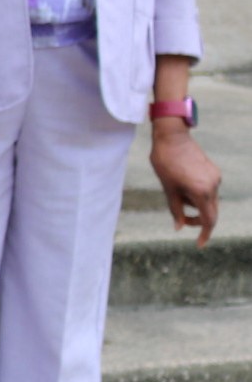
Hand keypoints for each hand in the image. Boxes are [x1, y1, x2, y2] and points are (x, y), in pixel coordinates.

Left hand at [148, 125, 221, 247]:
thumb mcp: (167, 188)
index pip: (208, 220)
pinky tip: (183, 182)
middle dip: (198, 219)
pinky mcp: (214, 171)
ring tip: (176, 190)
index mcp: (201, 191)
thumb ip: (175, 209)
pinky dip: (198, 194)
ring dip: (195, 204)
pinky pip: (208, 189)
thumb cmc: (165, 162)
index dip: (204, 234)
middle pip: (211, 212)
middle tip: (183, 221)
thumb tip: (179, 227)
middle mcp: (213, 185)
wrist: (172, 137)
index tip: (199, 244)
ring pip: (208, 201)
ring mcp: (215, 178)